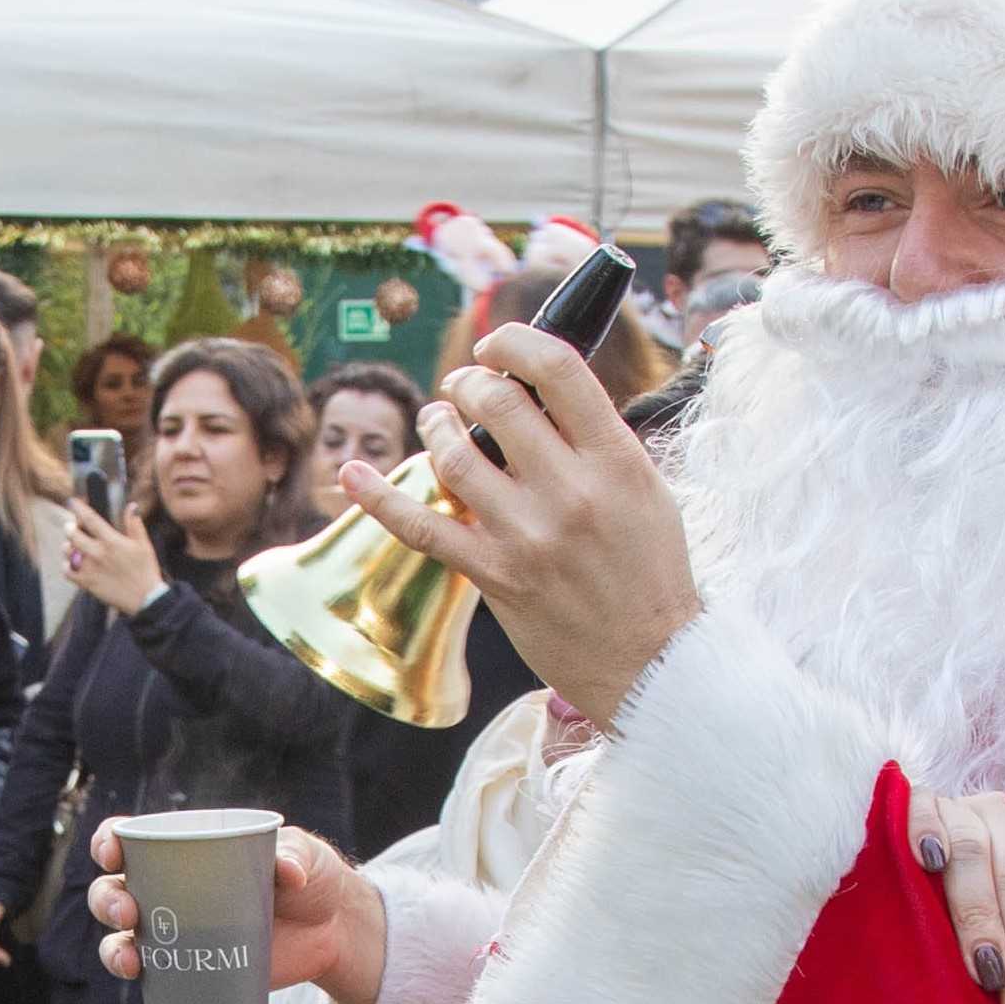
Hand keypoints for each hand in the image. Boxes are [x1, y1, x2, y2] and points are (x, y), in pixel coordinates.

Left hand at [59, 498, 162, 616]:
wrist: (145, 599)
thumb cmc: (146, 570)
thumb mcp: (143, 544)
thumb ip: (135, 524)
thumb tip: (132, 506)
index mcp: (111, 541)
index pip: (90, 519)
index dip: (79, 508)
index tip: (73, 501)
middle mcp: (98, 553)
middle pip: (73, 534)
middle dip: (69, 527)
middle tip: (71, 526)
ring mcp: (90, 569)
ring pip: (68, 552)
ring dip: (67, 546)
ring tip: (70, 544)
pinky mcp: (87, 583)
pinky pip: (68, 571)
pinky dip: (66, 565)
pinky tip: (71, 562)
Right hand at [87, 822, 382, 1003]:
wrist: (334, 928)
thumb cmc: (310, 878)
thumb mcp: (305, 855)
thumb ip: (294, 855)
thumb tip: (288, 873)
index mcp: (182, 855)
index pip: (129, 843)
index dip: (107, 844)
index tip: (112, 854)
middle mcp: (167, 897)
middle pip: (113, 897)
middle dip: (108, 905)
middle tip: (129, 914)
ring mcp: (177, 941)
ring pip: (124, 949)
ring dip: (116, 957)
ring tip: (134, 965)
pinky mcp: (197, 979)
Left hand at [349, 325, 695, 727]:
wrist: (650, 661)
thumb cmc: (651, 573)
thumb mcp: (646, 490)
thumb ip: (598, 442)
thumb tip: (542, 396)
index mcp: (616, 459)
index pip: (558, 369)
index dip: (515, 342)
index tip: (496, 346)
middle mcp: (570, 491)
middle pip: (497, 402)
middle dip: (468, 383)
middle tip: (462, 388)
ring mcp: (527, 535)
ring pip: (454, 455)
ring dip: (435, 426)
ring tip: (437, 421)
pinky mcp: (494, 575)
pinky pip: (423, 528)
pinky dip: (380, 498)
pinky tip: (353, 474)